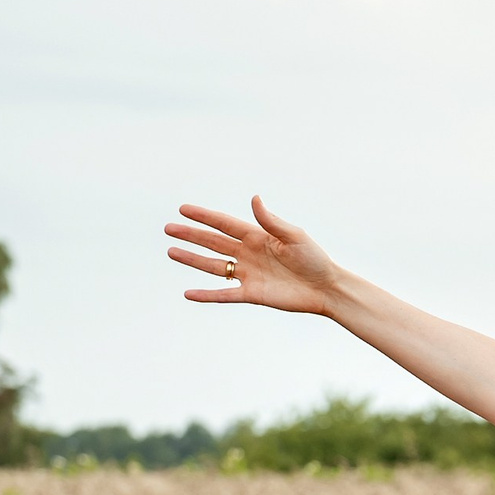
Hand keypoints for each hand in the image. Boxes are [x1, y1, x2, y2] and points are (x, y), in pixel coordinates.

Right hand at [164, 196, 340, 314]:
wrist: (326, 288)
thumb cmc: (314, 259)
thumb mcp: (294, 236)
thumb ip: (272, 221)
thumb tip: (254, 199)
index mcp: (257, 236)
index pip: (224, 224)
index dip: (203, 216)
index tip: (183, 209)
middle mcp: (248, 254)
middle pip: (213, 242)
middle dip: (191, 235)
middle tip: (168, 228)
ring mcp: (248, 274)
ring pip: (213, 265)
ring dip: (192, 259)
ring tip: (171, 252)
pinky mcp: (252, 294)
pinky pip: (224, 294)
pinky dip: (206, 295)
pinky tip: (188, 294)